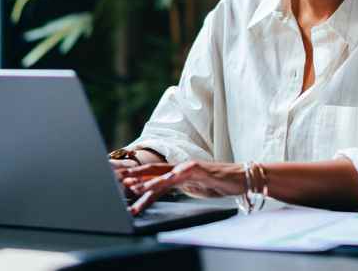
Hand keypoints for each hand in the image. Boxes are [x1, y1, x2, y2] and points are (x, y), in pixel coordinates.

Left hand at [118, 161, 244, 215]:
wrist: (242, 178)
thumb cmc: (220, 183)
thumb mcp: (196, 187)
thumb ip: (181, 187)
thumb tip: (165, 191)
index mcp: (179, 171)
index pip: (154, 173)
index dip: (137, 176)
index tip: (121, 181)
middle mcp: (181, 167)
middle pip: (152, 170)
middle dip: (133, 175)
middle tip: (115, 179)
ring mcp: (188, 167)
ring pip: (161, 175)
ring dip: (144, 182)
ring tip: (128, 188)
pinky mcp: (196, 171)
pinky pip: (175, 179)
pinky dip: (161, 183)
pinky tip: (153, 187)